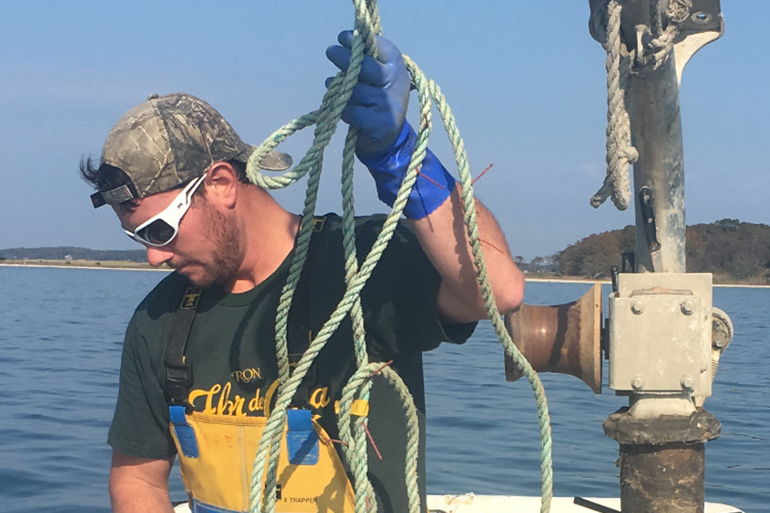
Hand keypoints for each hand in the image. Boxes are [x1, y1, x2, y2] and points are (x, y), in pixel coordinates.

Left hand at [326, 30, 410, 154]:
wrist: (390, 139)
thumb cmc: (378, 100)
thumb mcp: (381, 77)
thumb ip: (369, 61)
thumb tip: (345, 41)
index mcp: (397, 67)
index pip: (379, 47)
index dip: (359, 40)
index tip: (342, 37)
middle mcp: (396, 82)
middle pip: (364, 66)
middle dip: (343, 57)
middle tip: (330, 51)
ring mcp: (389, 104)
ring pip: (354, 90)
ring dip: (338, 88)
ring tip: (334, 88)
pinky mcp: (380, 124)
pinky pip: (351, 111)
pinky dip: (342, 110)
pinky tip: (343, 110)